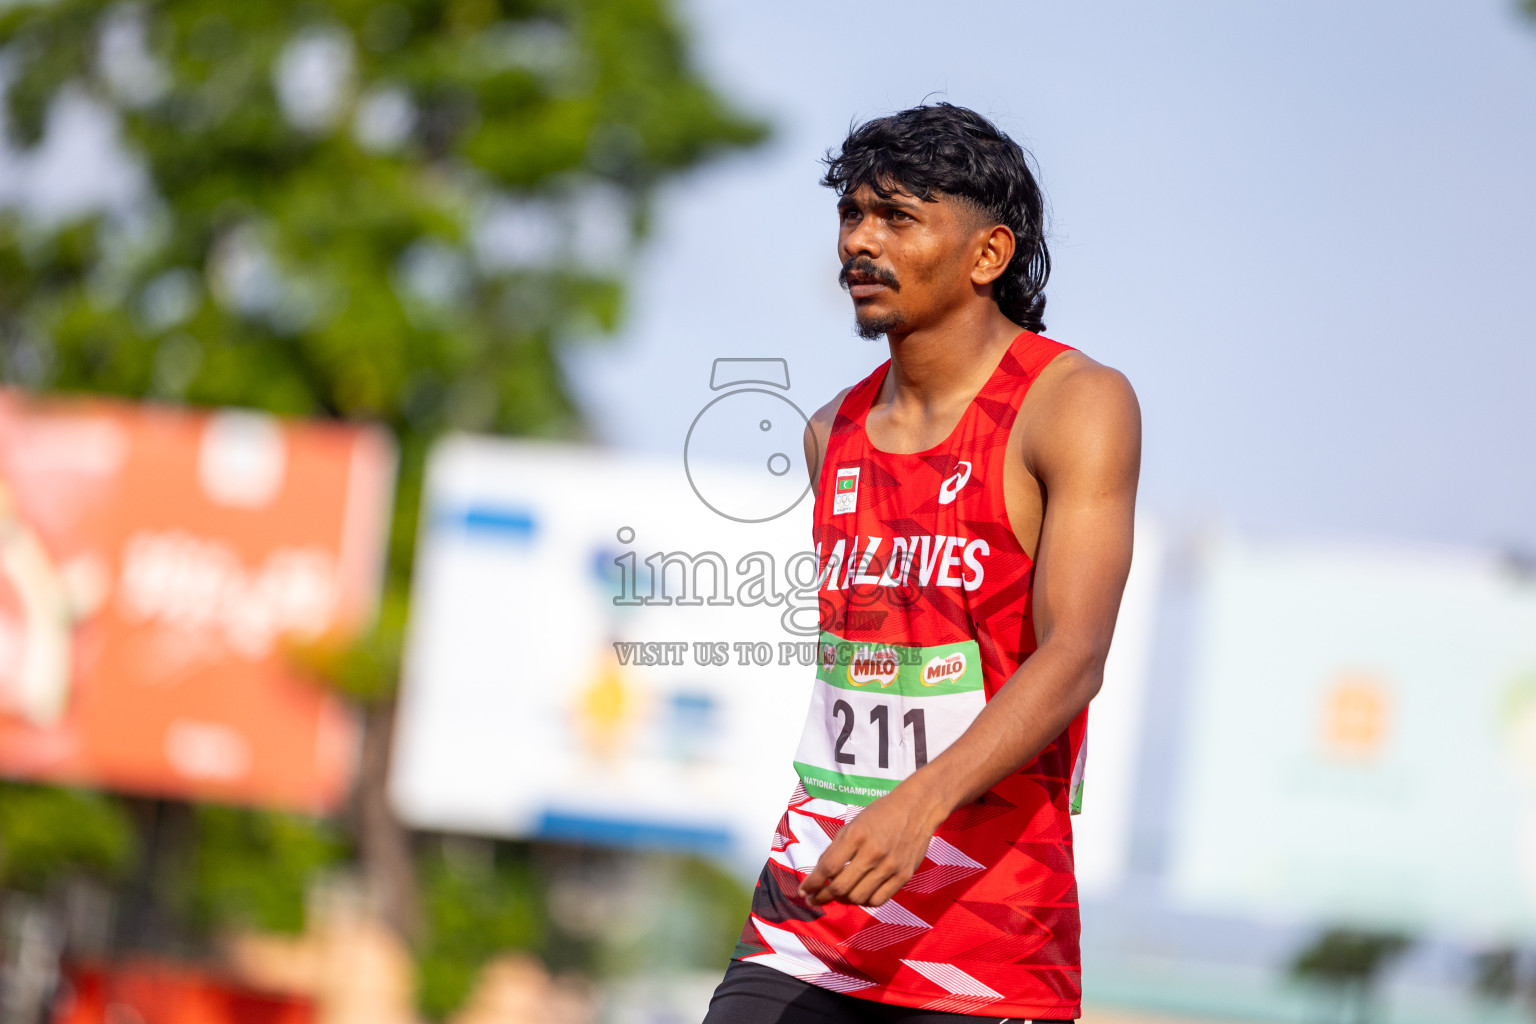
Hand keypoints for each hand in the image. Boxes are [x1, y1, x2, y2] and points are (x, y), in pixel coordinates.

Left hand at [798, 784, 945, 907]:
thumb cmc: (880, 815)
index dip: (812, 884)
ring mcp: (890, 866)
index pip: (828, 869)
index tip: (804, 892)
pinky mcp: (903, 876)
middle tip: (815, 900)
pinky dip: (864, 902)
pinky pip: (878, 900)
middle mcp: (872, 853)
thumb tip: (819, 875)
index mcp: (856, 836)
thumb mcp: (853, 824)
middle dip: (822, 897)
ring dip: (843, 901)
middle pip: (841, 887)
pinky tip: (858, 896)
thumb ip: (835, 849)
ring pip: (858, 897)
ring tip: (837, 896)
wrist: (916, 809)